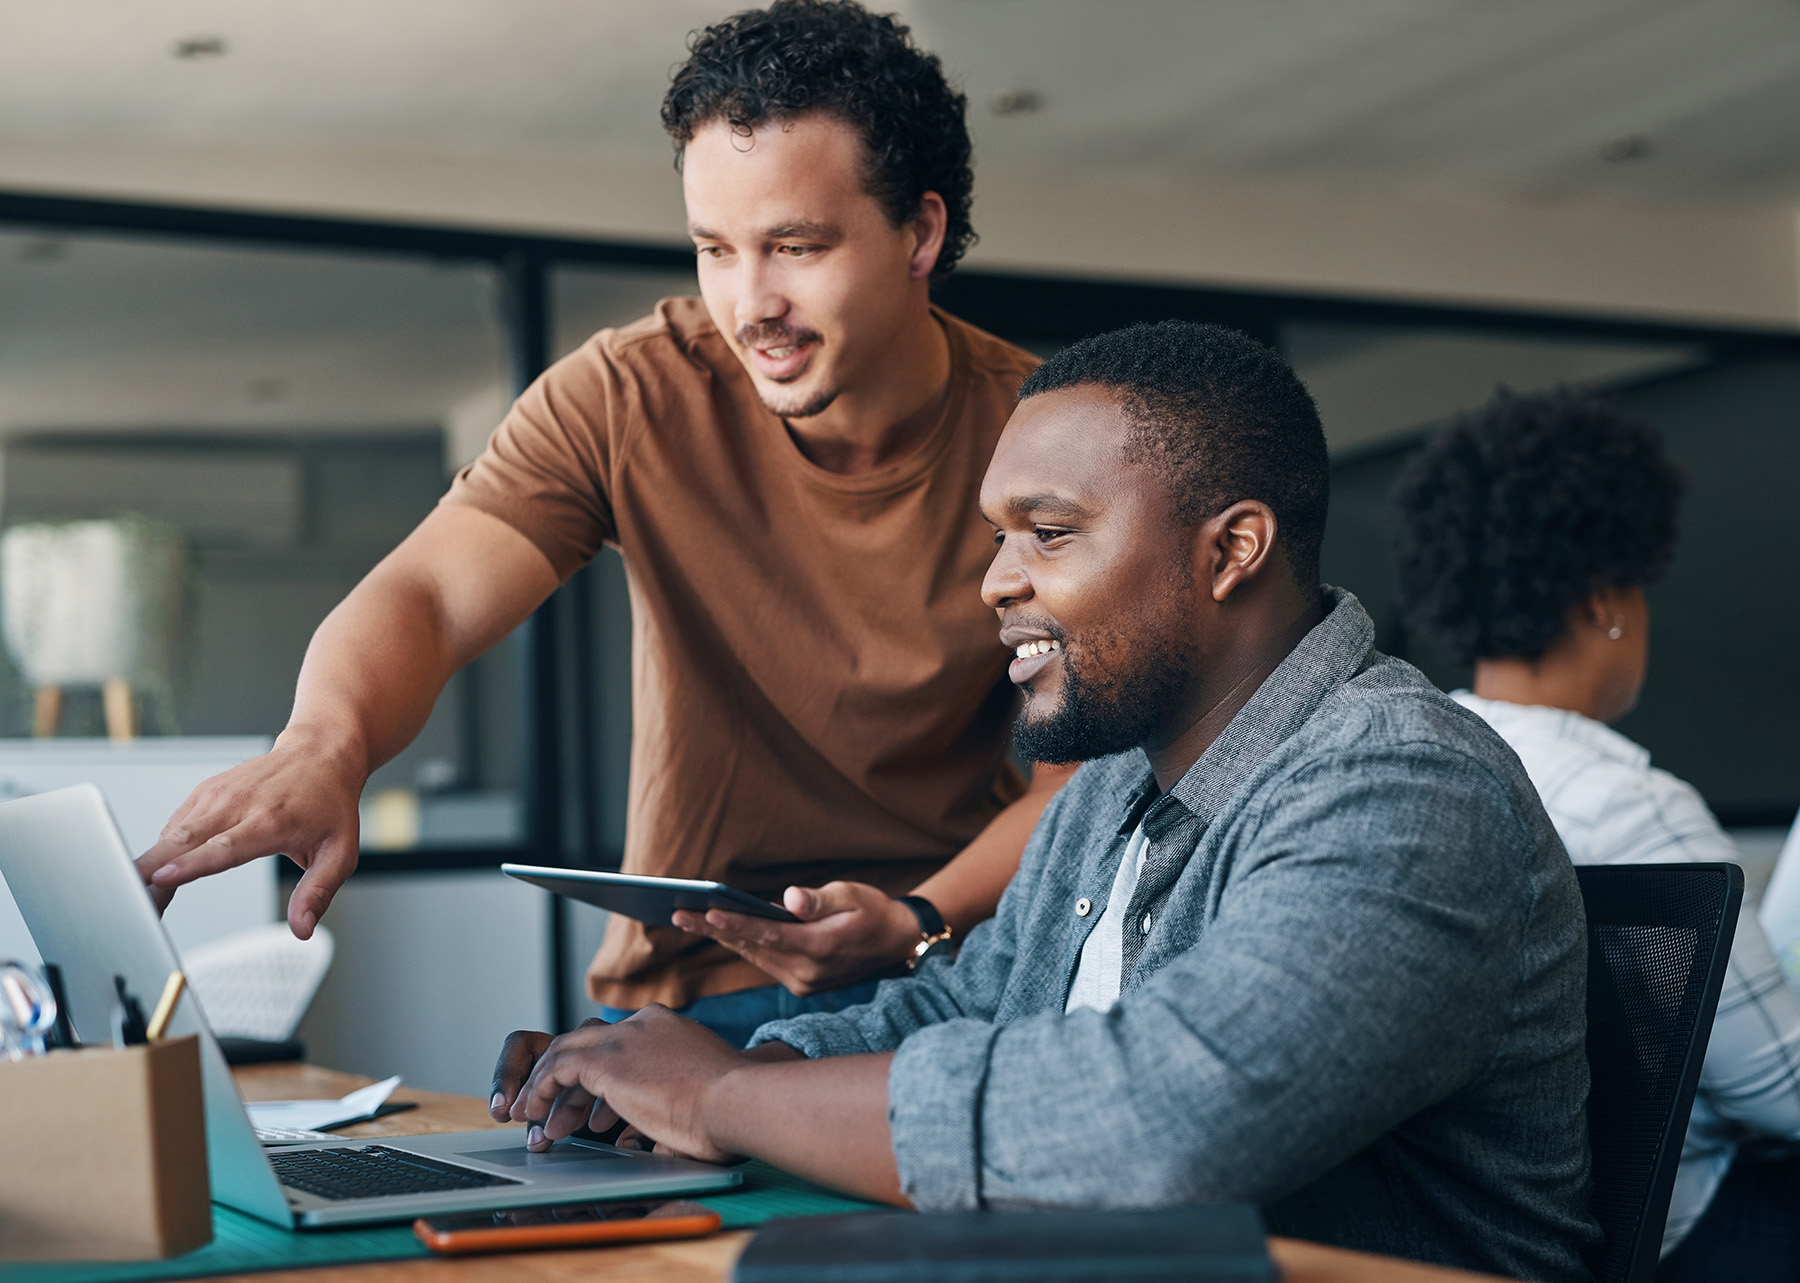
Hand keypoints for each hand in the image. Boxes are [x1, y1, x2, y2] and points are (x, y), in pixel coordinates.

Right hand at [134, 725, 364, 938]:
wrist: (320, 753)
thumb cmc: (329, 804)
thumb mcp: (339, 853)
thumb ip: (318, 892)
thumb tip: (302, 929)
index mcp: (270, 822)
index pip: (222, 848)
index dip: (189, 866)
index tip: (160, 880)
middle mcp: (237, 805)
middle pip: (182, 841)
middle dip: (149, 873)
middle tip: (126, 906)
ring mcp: (216, 796)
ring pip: (170, 834)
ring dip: (148, 866)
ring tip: (132, 900)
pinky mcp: (204, 793)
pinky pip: (174, 827)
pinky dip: (161, 851)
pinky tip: (156, 873)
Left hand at [505, 1007, 749, 1161]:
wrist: (738, 1101)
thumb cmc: (733, 1112)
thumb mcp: (698, 1097)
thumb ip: (668, 1106)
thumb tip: (640, 1137)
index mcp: (669, 1028)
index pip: (617, 1044)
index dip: (596, 1078)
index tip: (588, 1113)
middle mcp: (644, 1023)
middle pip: (586, 1043)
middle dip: (564, 1083)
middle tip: (553, 1119)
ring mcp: (624, 1038)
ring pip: (565, 1051)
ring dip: (545, 1087)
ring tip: (534, 1119)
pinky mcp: (608, 1061)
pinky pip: (557, 1068)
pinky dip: (540, 1089)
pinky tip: (535, 1112)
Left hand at [671, 881, 920, 995]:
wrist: (897, 944)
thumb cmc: (874, 910)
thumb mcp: (853, 895)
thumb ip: (820, 899)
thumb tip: (790, 899)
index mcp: (820, 948)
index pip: (768, 934)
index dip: (736, 923)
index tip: (706, 911)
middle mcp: (807, 972)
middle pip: (752, 947)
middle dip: (714, 929)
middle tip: (677, 913)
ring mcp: (802, 982)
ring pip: (754, 956)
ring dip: (722, 937)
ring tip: (687, 916)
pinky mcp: (800, 984)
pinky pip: (764, 961)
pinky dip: (742, 945)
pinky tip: (718, 929)